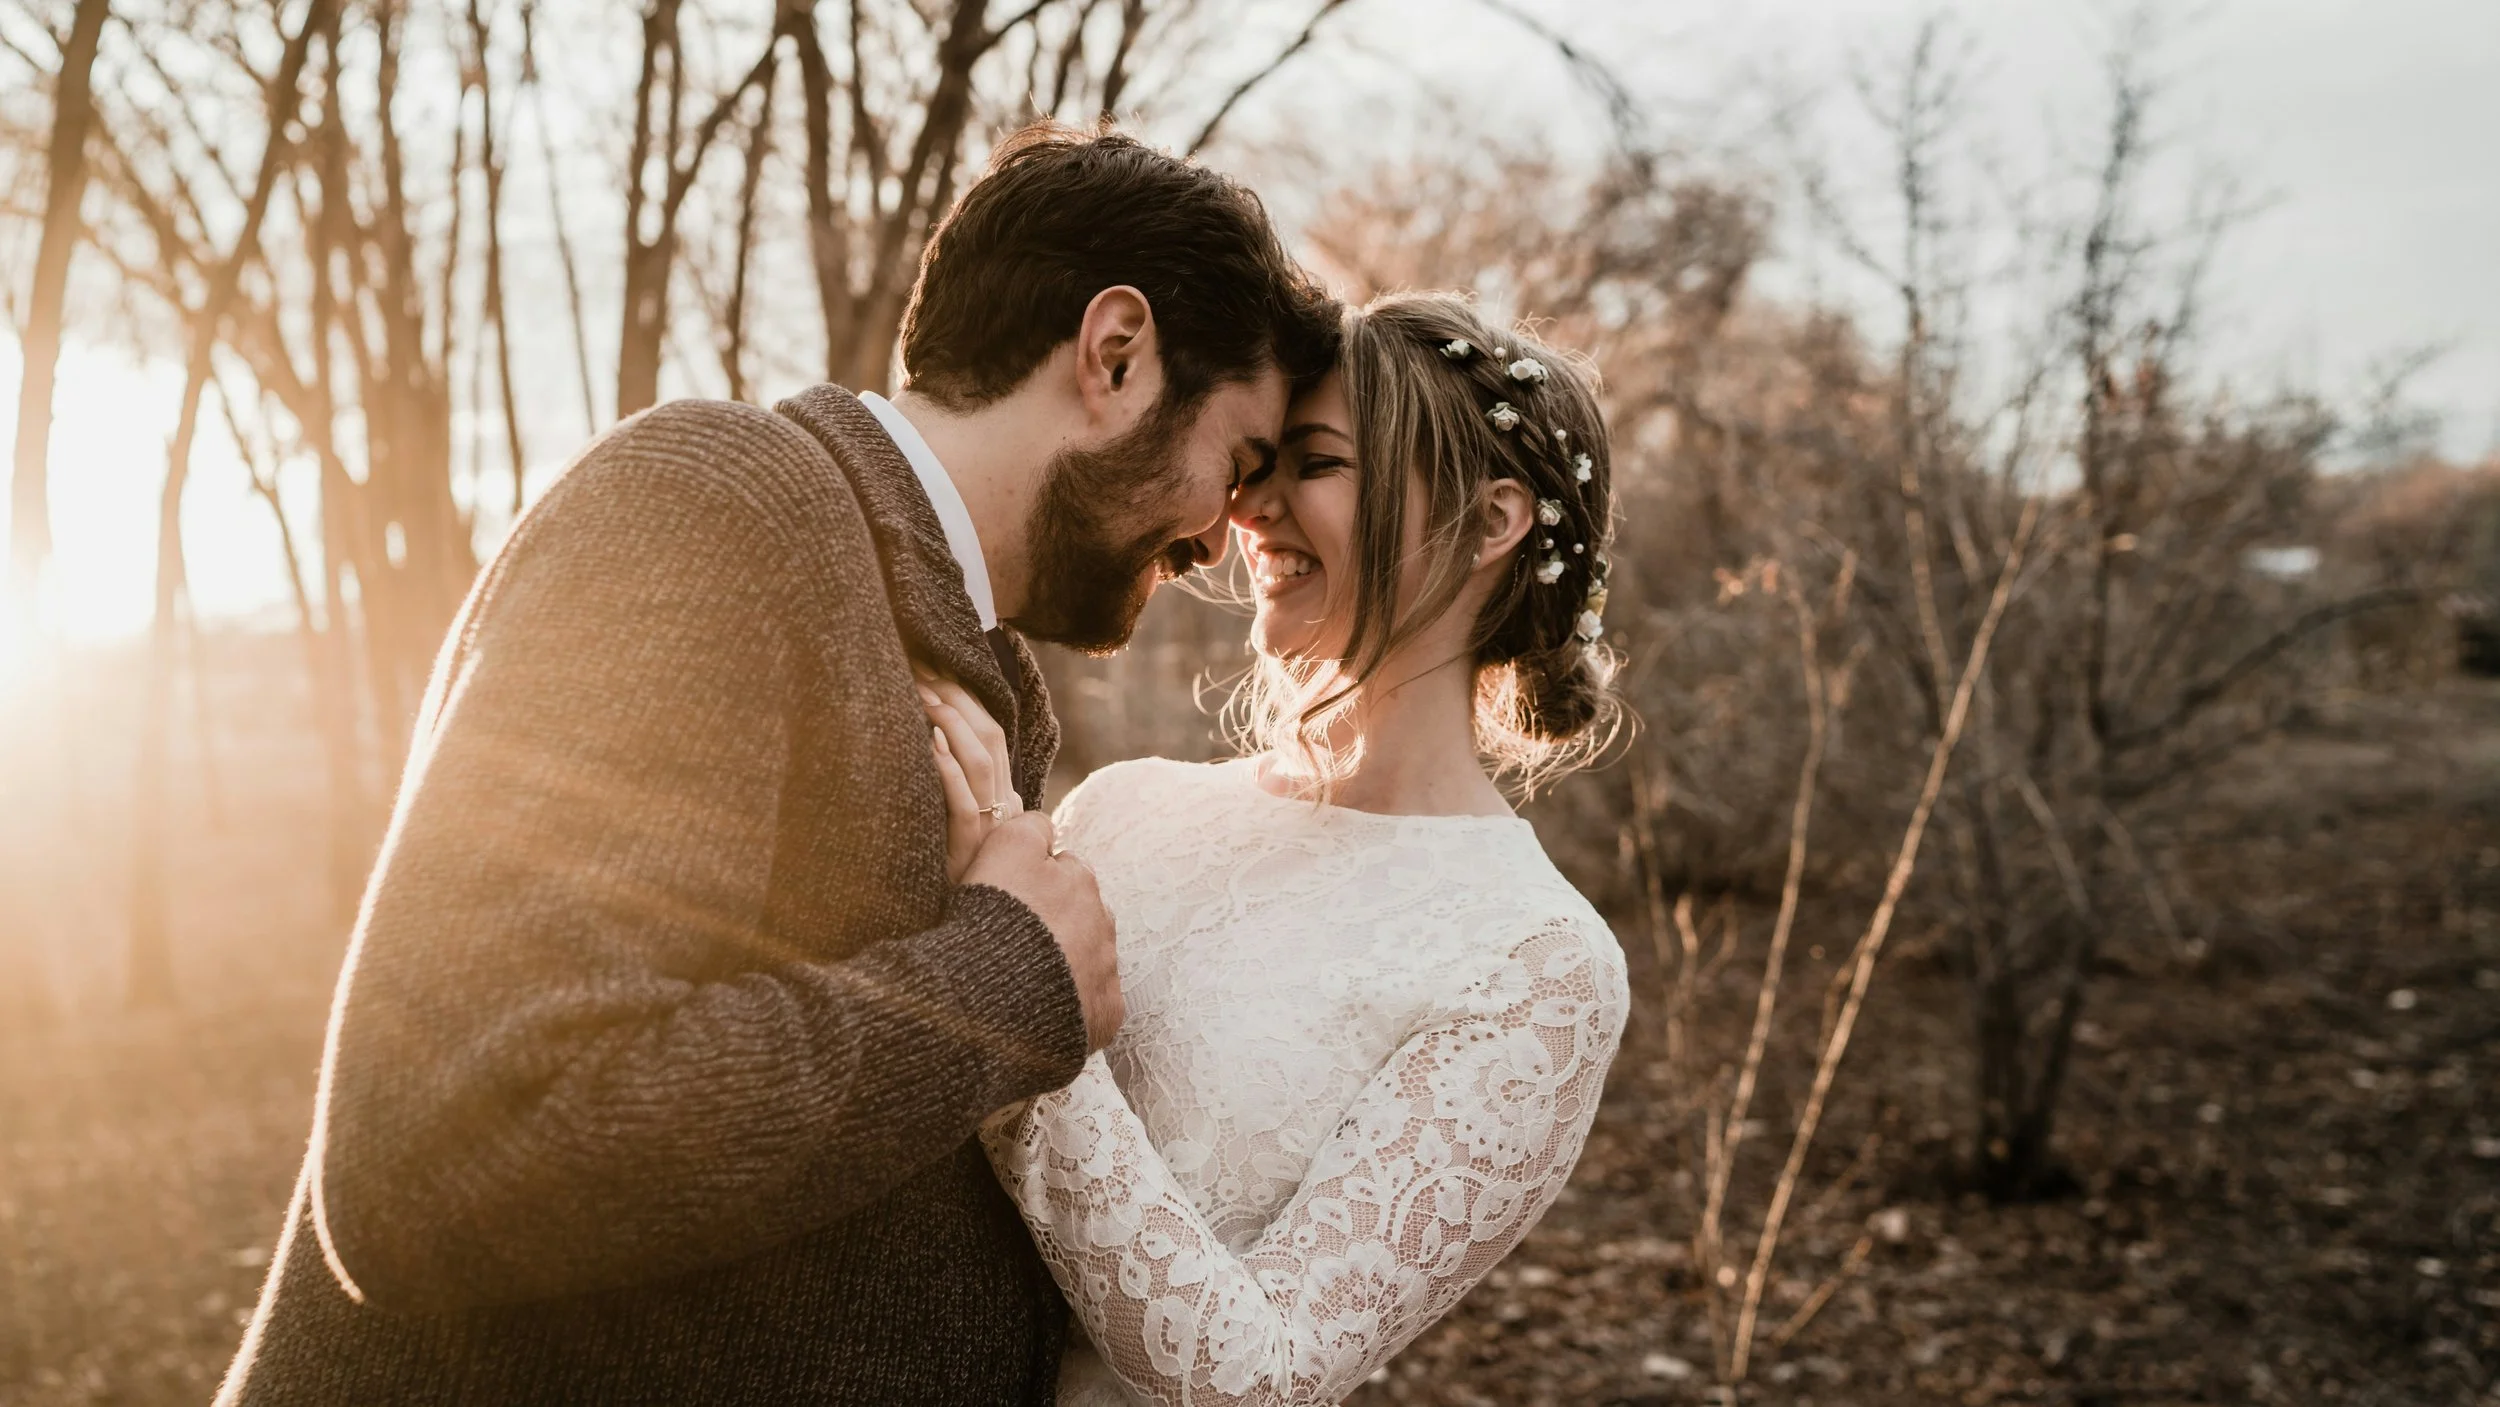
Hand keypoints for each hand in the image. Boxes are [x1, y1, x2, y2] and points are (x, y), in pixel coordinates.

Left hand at [920, 669, 1017, 883]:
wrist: (976, 932)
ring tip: (923, 693)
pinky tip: (929, 743)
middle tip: (924, 666)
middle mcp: (1005, 806)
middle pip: (990, 736)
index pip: (993, 732)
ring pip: (980, 762)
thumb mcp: (967, 827)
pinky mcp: (969, 849)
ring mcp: (991, 827)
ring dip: (950, 723)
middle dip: (957, 696)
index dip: (968, 697)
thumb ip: (962, 790)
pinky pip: (963, 803)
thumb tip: (933, 742)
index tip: (938, 668)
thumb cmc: (961, 875)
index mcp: (1007, 797)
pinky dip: (947, 770)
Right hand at [965, 812, 1123, 1051]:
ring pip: (1088, 957)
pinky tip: (1041, 1007)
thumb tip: (1047, 826)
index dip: (1032, 879)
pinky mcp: (1106, 1013)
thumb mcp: (1007, 848)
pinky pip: (1092, 1003)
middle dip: (1056, 921)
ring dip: (1064, 961)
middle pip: (1081, 914)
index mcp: (1081, 880)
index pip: (1064, 868)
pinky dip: (1072, 1002)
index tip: (1009, 896)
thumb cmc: (997, 916)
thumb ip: (1030, 827)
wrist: (996, 997)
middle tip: (1015, 937)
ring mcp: (1107, 969)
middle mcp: (1103, 921)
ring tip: (1021, 974)